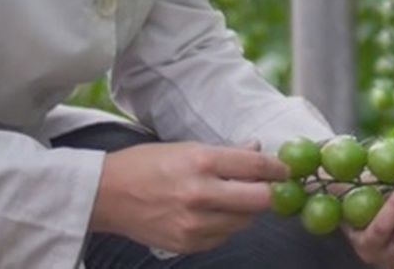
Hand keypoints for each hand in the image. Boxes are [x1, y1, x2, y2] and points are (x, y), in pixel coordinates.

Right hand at [89, 141, 286, 253]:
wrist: (106, 195)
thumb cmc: (146, 165)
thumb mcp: (187, 147)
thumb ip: (227, 153)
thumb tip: (258, 150)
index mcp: (202, 162)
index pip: (257, 168)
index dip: (279, 169)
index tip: (288, 170)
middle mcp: (201, 194)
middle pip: (259, 201)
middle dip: (271, 194)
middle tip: (274, 188)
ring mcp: (194, 224)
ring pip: (245, 222)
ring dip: (248, 211)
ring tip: (235, 198)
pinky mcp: (187, 245)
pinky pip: (224, 237)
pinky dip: (227, 226)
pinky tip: (215, 213)